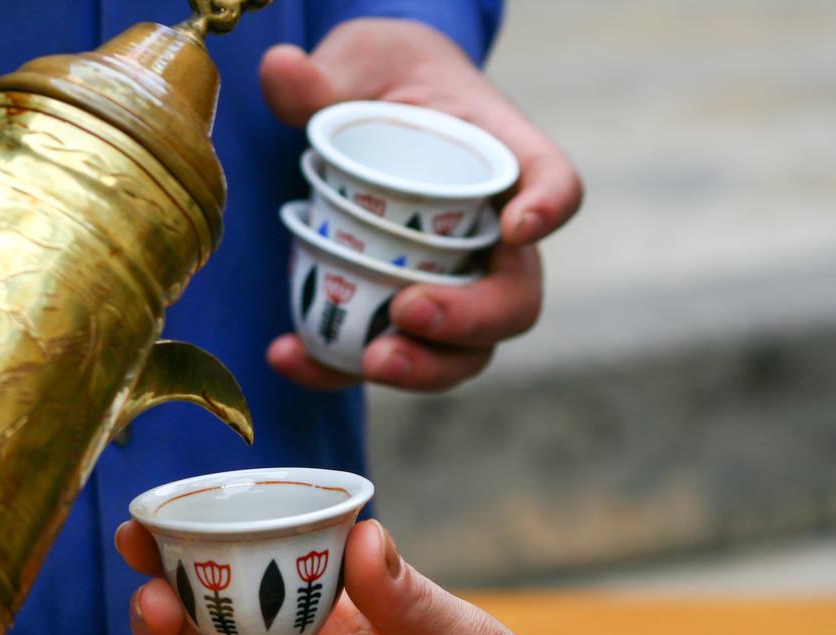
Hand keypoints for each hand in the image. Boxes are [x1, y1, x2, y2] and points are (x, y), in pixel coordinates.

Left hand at [260, 19, 580, 391]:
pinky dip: (340, 371)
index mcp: (502, 159)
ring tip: (370, 362)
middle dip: (470, 320)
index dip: (549, 208)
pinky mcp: (400, 317)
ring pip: (468, 349)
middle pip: (515, 297)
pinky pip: (386, 357)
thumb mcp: (358, 63)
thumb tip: (282, 70)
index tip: (518, 225)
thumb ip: (324, 76)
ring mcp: (454, 286)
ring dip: (426, 369)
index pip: (553, 182)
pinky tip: (289, 357)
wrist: (366, 113)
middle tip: (409, 314)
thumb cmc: (383, 81)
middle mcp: (493, 237)